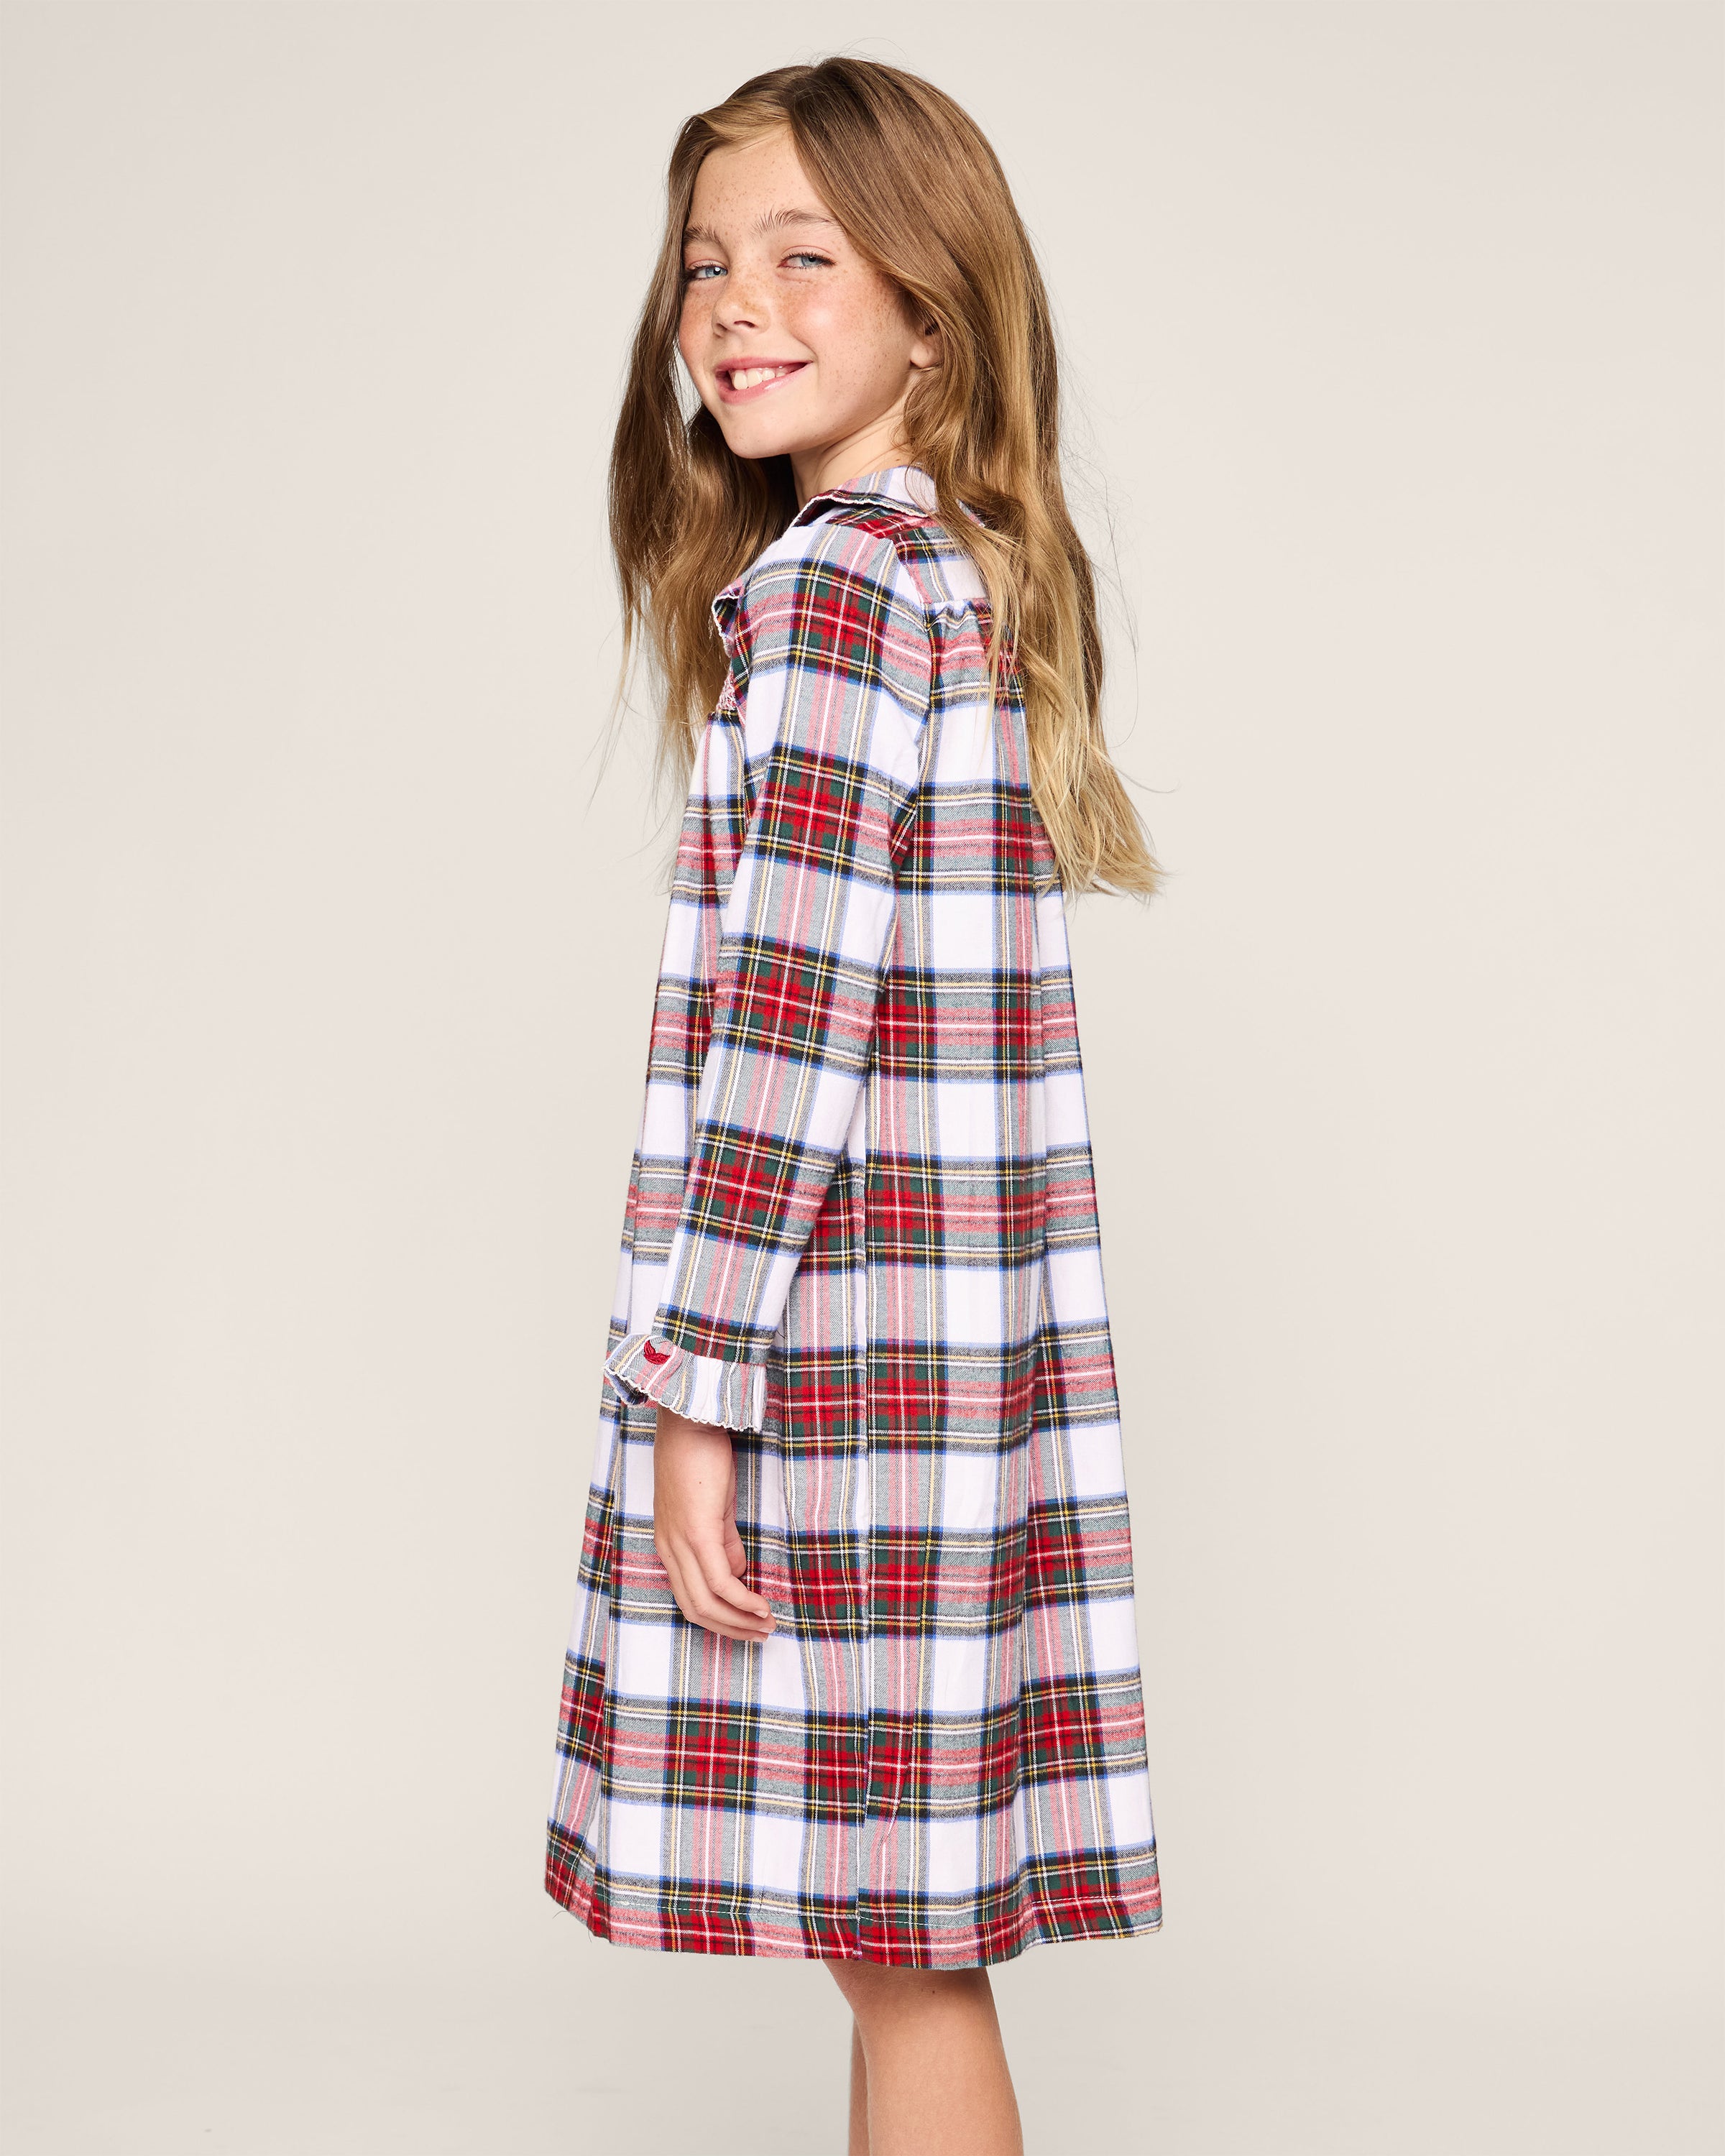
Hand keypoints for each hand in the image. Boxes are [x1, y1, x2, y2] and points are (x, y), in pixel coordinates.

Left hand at [651, 1405, 774, 1642]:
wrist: (689, 1425)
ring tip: (766, 1625)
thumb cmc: (700, 1460)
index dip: (718, 1620)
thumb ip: (723, 1543)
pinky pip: (719, 1580)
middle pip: (695, 1609)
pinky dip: (741, 1600)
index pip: (688, 1599)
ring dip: (739, 1620)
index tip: (746, 1626)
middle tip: (761, 1635)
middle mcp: (669, 1550)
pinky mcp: (697, 1532)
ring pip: (705, 1602)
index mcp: (670, 1546)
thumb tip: (738, 1573)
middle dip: (730, 1629)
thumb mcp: (713, 1510)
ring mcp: (681, 1543)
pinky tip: (760, 1605)